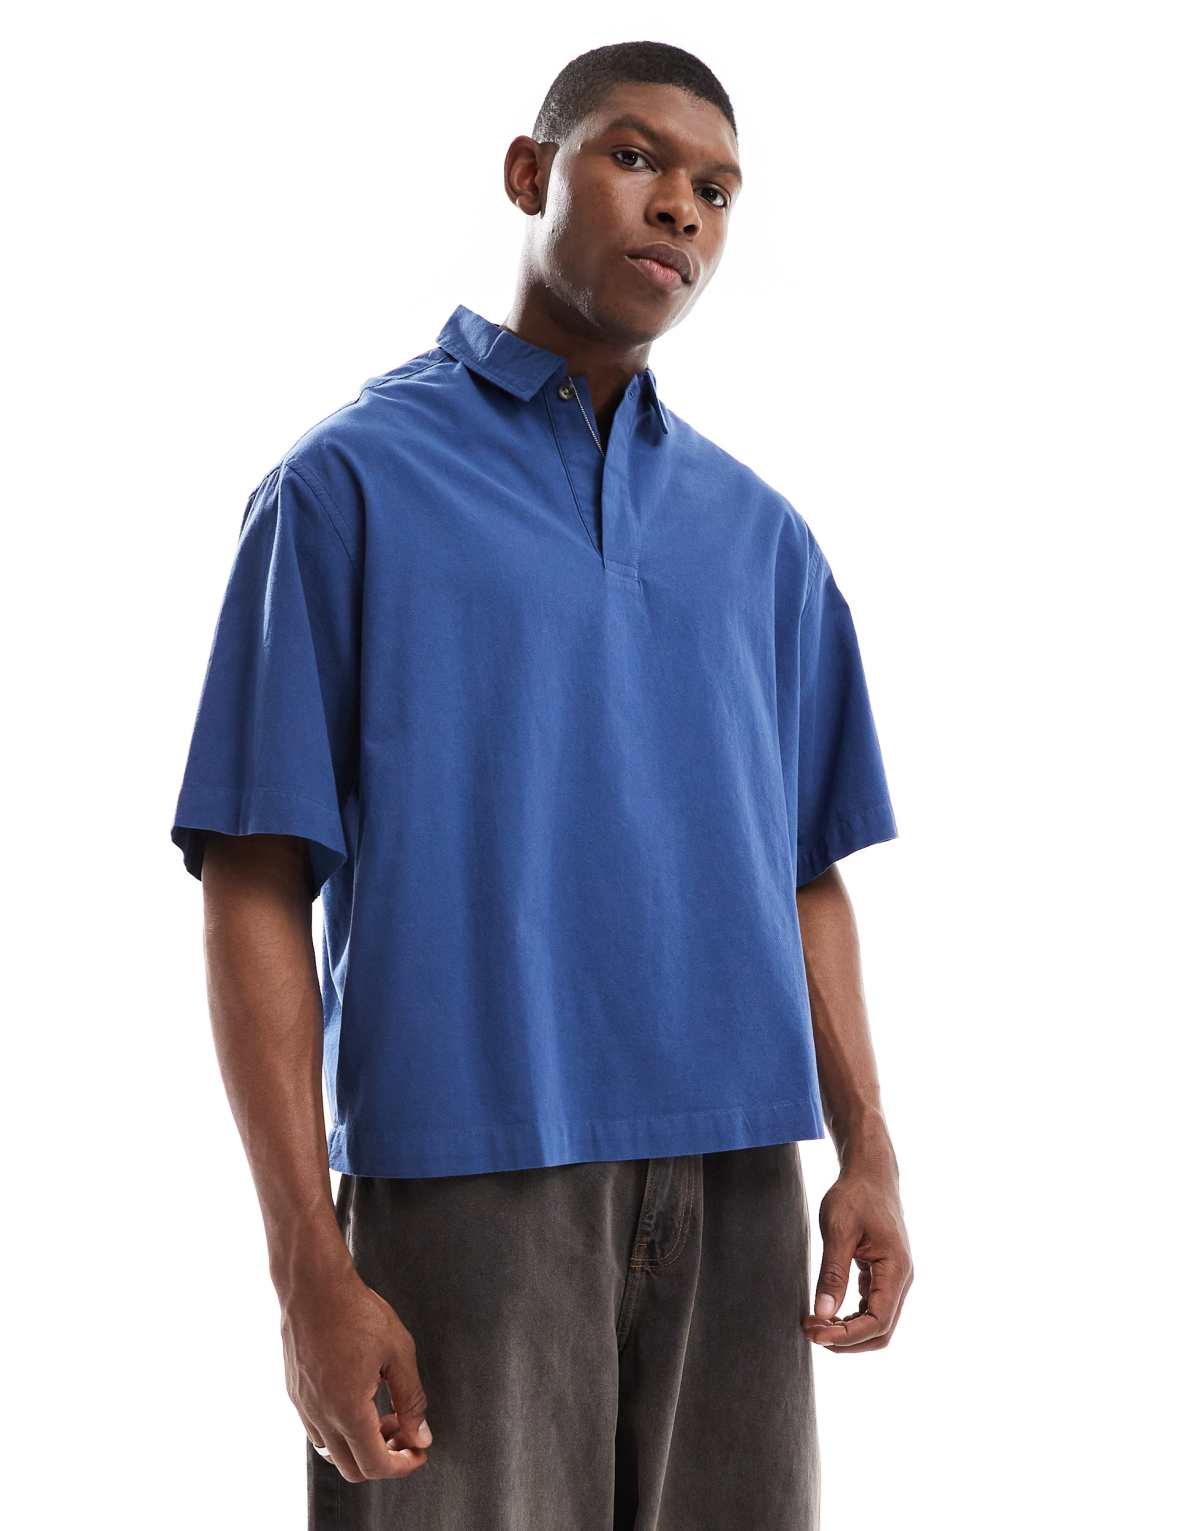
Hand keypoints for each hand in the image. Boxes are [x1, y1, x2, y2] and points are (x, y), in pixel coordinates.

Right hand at [280, 1267, 433, 1481]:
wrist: (313, 1285)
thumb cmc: (356, 1312)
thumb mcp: (398, 1352)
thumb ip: (412, 1399)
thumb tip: (420, 1436)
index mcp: (347, 1410)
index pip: (375, 1465)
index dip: (403, 1465)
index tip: (419, 1451)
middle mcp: (320, 1416)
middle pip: (352, 1468)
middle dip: (384, 1458)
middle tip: (405, 1432)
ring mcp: (303, 1406)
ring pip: (332, 1452)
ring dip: (361, 1445)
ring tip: (383, 1413)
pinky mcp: (295, 1393)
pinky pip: (317, 1430)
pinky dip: (341, 1430)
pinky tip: (359, 1399)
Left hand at [802, 1161, 912, 1351]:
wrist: (870, 1173)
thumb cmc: (855, 1195)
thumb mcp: (838, 1230)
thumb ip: (832, 1273)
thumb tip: (824, 1313)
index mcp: (895, 1269)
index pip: (878, 1321)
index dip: (847, 1336)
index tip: (816, 1334)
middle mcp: (901, 1279)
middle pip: (881, 1331)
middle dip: (847, 1340)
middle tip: (811, 1333)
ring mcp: (894, 1278)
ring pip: (878, 1323)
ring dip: (848, 1332)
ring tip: (815, 1325)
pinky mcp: (883, 1274)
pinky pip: (872, 1307)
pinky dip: (852, 1318)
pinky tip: (828, 1314)